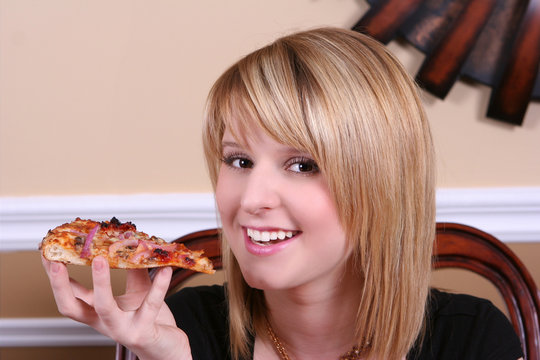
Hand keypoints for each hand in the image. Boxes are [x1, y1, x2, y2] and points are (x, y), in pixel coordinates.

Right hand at [42, 255, 191, 359]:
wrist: (167, 348)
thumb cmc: (151, 319)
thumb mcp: (138, 290)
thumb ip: (133, 268)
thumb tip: (129, 241)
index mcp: (98, 312)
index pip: (69, 295)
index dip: (56, 277)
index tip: (47, 255)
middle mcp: (105, 322)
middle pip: (72, 307)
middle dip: (60, 285)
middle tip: (56, 262)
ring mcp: (122, 329)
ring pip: (105, 307)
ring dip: (101, 284)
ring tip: (101, 259)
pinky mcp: (143, 332)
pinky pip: (150, 306)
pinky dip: (159, 286)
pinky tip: (164, 270)